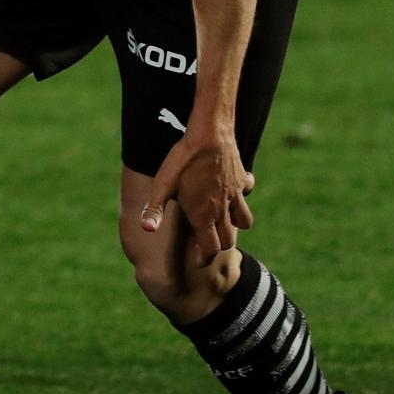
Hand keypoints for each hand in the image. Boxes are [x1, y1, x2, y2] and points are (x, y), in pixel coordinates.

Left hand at [141, 125, 255, 266]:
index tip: (198, 259)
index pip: (211, 249)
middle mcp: (222, 210)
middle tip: (207, 241)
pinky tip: (233, 189)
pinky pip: (247, 193)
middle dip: (218, 245)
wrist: (209, 135)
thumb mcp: (163, 185)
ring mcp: (235, 195)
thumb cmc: (183, 161)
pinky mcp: (241, 180)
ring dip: (234, 225)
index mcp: (203, 216)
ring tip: (222, 220)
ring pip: (244, 222)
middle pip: (228, 240)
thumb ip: (154, 210)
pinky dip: (243, 196)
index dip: (204, 257)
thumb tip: (145, 230)